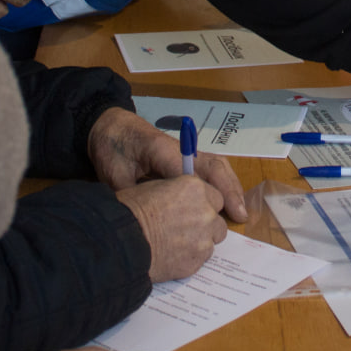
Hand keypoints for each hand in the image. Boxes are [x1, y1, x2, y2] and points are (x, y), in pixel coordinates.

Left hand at [87, 108, 246, 221]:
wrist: (110, 126)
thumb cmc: (112, 149)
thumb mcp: (114, 174)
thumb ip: (131, 197)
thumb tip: (144, 224)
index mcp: (162, 150)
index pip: (189, 172)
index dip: (205, 194)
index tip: (217, 214)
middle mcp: (180, 149)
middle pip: (213, 166)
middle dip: (228, 190)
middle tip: (240, 215)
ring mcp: (186, 152)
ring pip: (216, 166)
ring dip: (231, 187)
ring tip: (240, 211)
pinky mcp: (186, 157)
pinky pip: (211, 168)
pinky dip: (224, 183)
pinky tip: (230, 200)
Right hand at [117, 175, 228, 281]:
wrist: (121, 242)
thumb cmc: (130, 211)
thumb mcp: (154, 188)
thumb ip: (178, 192)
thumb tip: (182, 199)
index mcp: (195, 188)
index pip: (215, 197)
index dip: (204, 205)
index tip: (194, 211)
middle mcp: (205, 211)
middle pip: (217, 220)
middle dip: (205, 225)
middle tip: (185, 229)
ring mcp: (203, 237)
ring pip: (212, 240)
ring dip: (200, 242)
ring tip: (177, 244)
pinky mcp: (197, 260)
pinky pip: (202, 259)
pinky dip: (191, 258)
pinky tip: (172, 256)